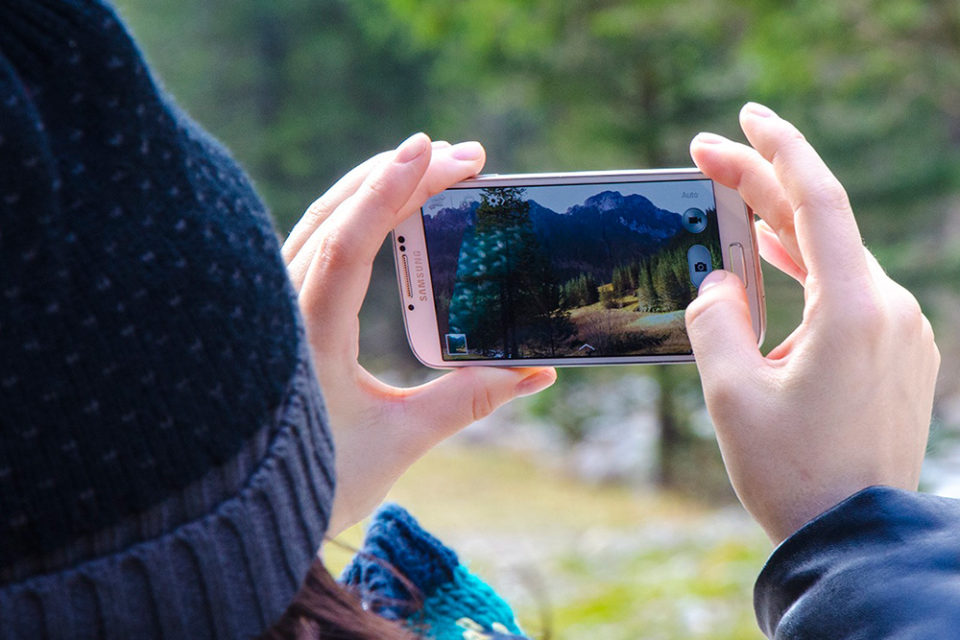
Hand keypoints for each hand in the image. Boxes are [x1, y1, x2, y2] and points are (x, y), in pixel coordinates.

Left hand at [282, 133, 556, 535]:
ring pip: (320, 223)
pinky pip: (314, 244)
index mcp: (308, 336)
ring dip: (373, 187)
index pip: (349, 243)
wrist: (242, 514)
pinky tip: (381, 208)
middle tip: (463, 156)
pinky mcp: (281, 313)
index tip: (434, 150)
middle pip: (335, 216)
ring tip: (428, 165)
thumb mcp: (399, 441)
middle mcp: (282, 310)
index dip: (391, 190)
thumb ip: (467, 401)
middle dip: (398, 175)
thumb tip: (534, 373)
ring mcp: (276, 307)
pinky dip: (352, 214)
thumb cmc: (317, 482)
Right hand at [685, 103, 939, 542]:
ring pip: (833, 258)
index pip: (818, 201)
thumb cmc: (792, 473)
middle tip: (708, 156)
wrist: (853, 537)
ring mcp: (899, 332)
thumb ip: (715, 320)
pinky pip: (847, 292)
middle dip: (761, 185)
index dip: (778, 150)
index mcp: (853, 311)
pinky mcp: (896, 354)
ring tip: (732, 203)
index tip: (743, 120)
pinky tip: (772, 264)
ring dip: (780, 229)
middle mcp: (889, 310)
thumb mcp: (731, 394)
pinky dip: (805, 270)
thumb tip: (718, 280)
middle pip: (820, 224)